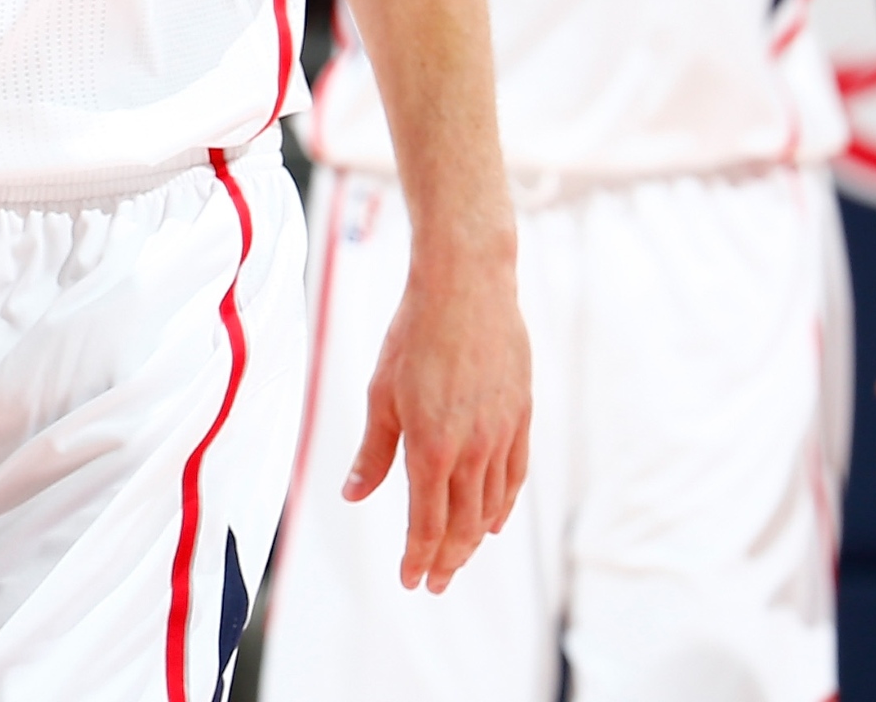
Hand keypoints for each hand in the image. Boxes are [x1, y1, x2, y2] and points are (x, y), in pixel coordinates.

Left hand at [347, 245, 532, 591]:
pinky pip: (514, 477)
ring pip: (491, 507)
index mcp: (431, 448)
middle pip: (462, 525)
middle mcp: (472, 451)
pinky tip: (493, 521)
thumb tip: (354, 496)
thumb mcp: (380, 394)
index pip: (426, 522)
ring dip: (473, 539)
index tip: (411, 581)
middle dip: (446, 560)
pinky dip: (502, 506)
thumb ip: (373, 452)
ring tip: (457, 558)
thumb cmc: (412, 337)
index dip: (419, 557)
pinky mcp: (521, 419)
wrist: (467, 290)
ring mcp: (502, 436)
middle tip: (434, 584)